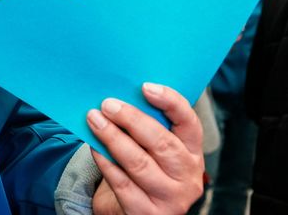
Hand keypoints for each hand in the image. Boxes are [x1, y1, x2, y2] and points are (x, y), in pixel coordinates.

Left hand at [87, 83, 203, 213]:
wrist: (139, 208)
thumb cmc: (145, 166)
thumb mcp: (154, 148)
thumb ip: (147, 125)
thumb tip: (119, 96)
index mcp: (193, 152)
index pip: (189, 122)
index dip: (170, 102)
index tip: (145, 86)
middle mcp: (188, 176)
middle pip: (161, 143)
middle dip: (132, 120)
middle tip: (107, 104)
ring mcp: (171, 198)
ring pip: (140, 163)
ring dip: (113, 138)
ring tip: (94, 120)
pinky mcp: (148, 213)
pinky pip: (122, 183)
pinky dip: (105, 162)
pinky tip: (94, 147)